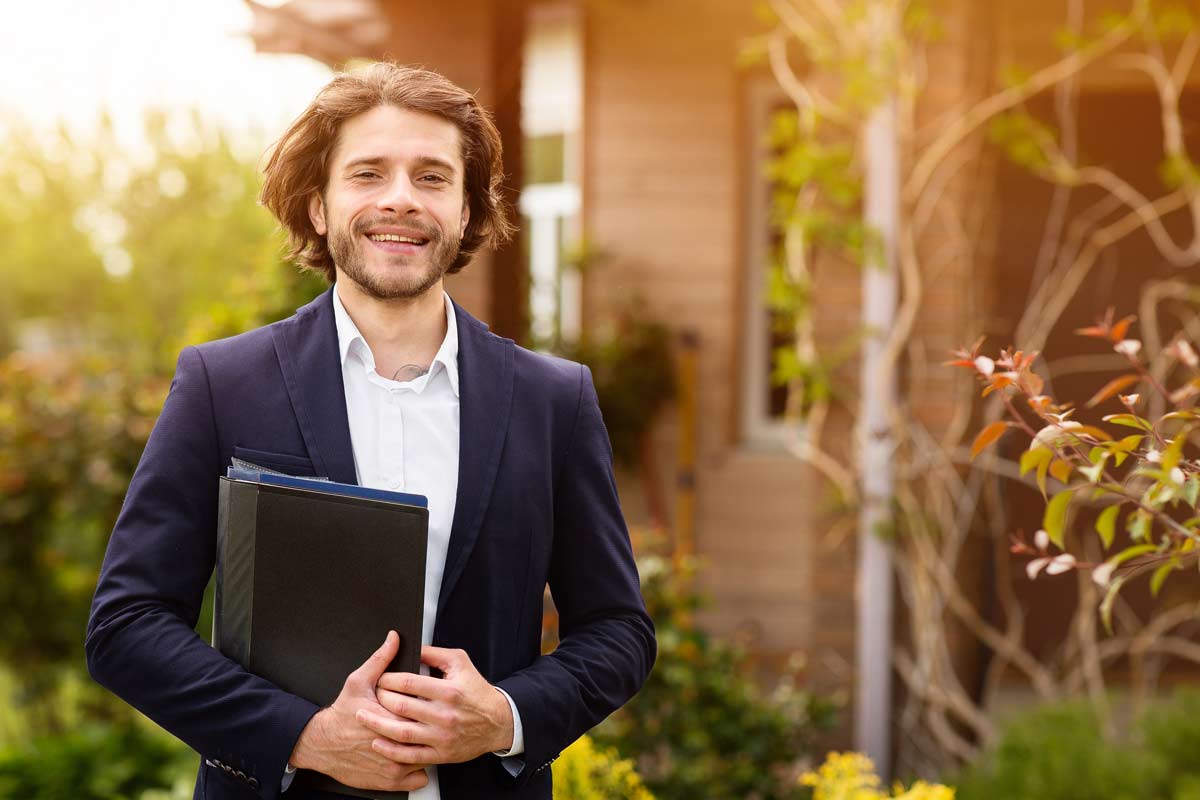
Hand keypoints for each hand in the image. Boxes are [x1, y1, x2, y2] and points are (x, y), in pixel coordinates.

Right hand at [289, 631, 428, 791]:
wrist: (322, 745)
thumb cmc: (341, 713)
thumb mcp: (358, 681)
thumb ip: (381, 660)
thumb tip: (394, 639)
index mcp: (391, 717)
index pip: (424, 711)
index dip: (430, 706)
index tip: (432, 702)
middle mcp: (395, 744)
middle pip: (429, 734)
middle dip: (431, 727)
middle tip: (431, 719)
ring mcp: (394, 765)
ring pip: (428, 756)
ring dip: (427, 748)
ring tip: (423, 736)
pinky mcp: (391, 781)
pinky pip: (420, 776)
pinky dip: (418, 768)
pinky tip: (413, 755)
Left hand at [363, 646, 514, 765]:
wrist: (498, 722)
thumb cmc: (476, 691)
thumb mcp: (460, 663)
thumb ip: (434, 653)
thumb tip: (412, 647)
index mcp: (449, 690)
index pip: (409, 682)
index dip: (388, 679)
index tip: (380, 678)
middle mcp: (445, 714)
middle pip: (401, 706)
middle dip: (380, 699)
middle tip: (371, 695)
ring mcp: (442, 736)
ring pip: (402, 732)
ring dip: (378, 724)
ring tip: (363, 716)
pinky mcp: (441, 754)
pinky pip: (411, 755)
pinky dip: (391, 751)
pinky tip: (378, 743)